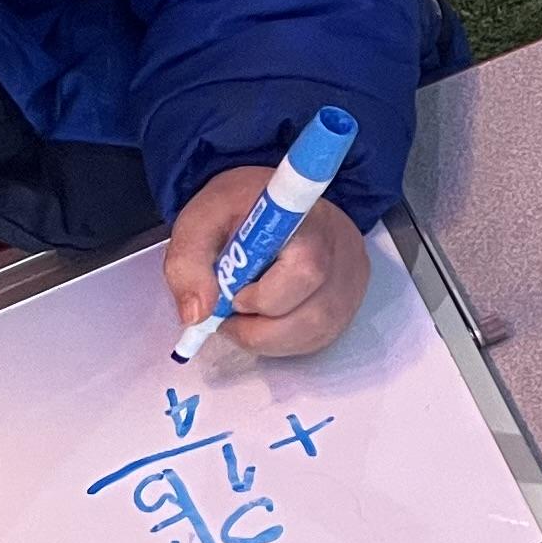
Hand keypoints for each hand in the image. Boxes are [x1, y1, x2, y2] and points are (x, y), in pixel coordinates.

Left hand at [166, 170, 366, 359]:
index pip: (304, 272)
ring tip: (245, 319)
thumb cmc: (241, 208)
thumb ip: (188, 262)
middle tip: (230, 317)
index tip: (234, 296)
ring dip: (270, 340)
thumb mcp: (201, 220)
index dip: (265, 298)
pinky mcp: (353, 299)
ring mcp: (352, 279)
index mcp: (308, 222)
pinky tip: (268, 322)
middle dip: (259, 330)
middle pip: (313, 314)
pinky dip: (286, 341)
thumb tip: (197, 315)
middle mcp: (341, 252)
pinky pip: (322, 336)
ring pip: (318, 332)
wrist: (281, 201)